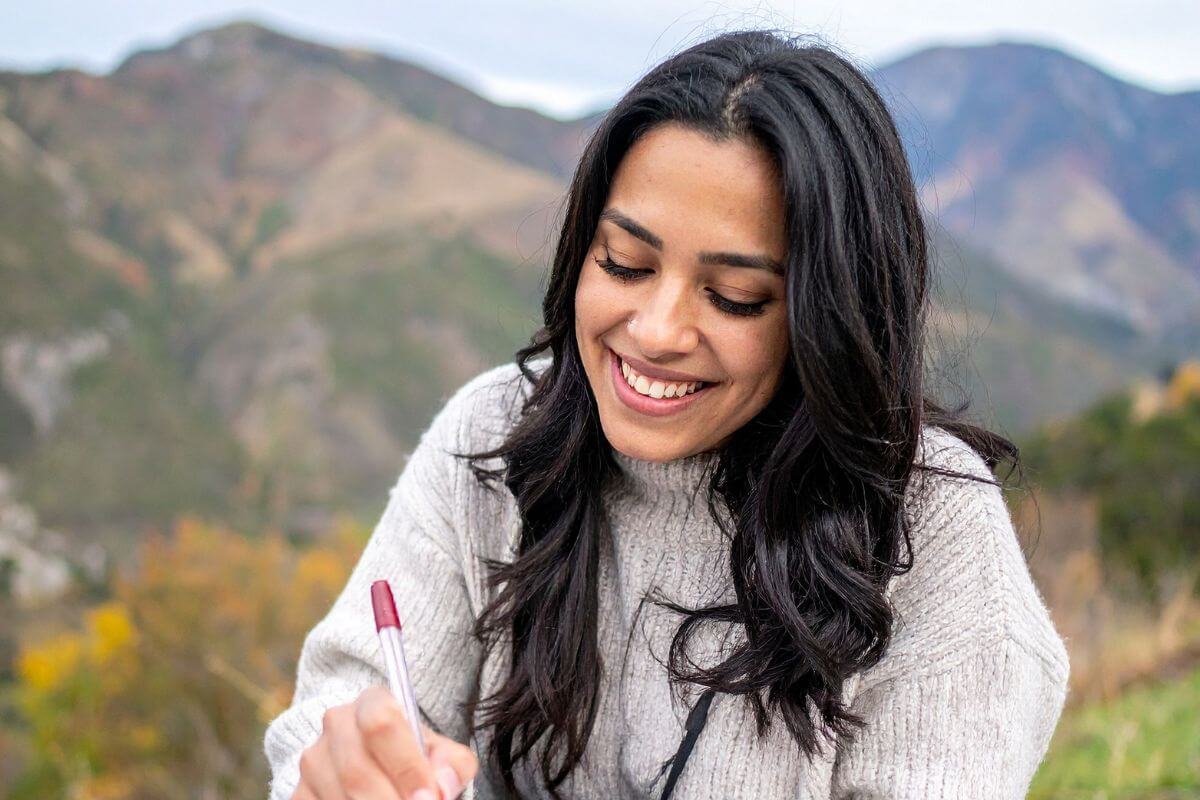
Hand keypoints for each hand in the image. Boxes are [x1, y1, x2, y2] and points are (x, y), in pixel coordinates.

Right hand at [291, 685, 477, 799]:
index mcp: (372, 702)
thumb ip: (450, 764)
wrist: (373, 760)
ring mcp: (313, 759)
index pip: (381, 723)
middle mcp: (336, 724)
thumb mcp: (439, 751)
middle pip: (357, 772)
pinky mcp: (299, 792)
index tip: (429, 796)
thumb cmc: (412, 755)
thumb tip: (442, 786)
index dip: (406, 766)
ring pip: (341, 796)